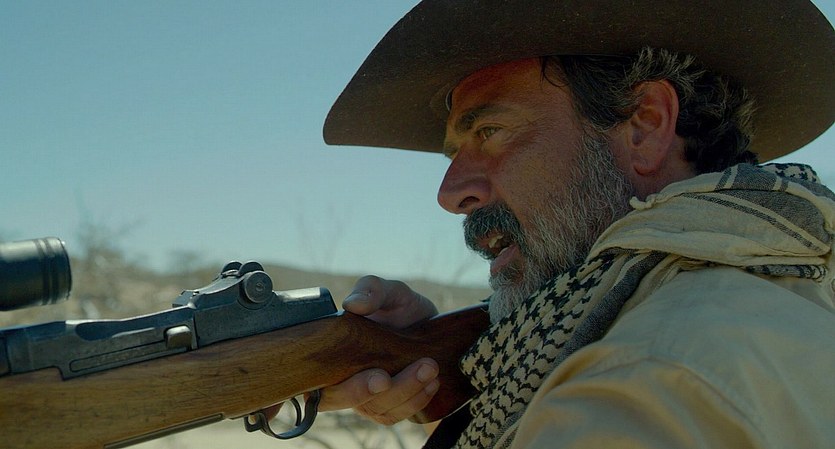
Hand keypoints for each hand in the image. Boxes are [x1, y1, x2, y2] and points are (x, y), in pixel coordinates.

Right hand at [318, 275, 439, 424]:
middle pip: (338, 399)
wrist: (430, 327)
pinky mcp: (383, 406)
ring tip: (428, 368)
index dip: (327, 390)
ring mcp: (361, 395)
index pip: (309, 378)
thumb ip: (372, 290)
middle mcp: (338, 376)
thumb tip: (353, 304)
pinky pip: (392, 414)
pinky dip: (414, 402)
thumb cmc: (400, 308)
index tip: (366, 378)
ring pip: (372, 408)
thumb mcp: (390, 292)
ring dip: (402, 392)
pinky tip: (431, 383)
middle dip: (363, 392)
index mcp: (328, 349)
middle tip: (386, 378)